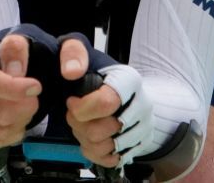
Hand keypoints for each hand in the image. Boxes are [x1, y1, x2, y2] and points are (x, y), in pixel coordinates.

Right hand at [0, 33, 42, 151]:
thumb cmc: (13, 54)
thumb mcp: (18, 41)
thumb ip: (17, 49)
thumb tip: (16, 70)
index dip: (13, 88)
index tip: (36, 87)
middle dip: (23, 108)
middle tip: (33, 98)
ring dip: (19, 121)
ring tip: (24, 107)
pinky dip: (12, 134)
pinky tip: (17, 119)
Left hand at [61, 36, 154, 168]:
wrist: (123, 89)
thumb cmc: (99, 73)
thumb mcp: (84, 53)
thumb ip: (73, 53)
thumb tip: (71, 71)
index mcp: (129, 80)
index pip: (106, 102)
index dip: (82, 108)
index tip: (71, 102)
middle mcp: (141, 105)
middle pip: (104, 130)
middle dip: (80, 124)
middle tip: (74, 115)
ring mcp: (143, 127)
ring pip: (107, 147)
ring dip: (85, 139)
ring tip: (81, 125)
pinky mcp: (139, 145)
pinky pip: (113, 159)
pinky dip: (95, 153)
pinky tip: (90, 139)